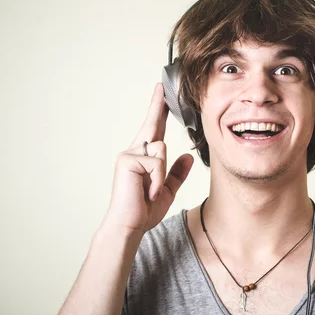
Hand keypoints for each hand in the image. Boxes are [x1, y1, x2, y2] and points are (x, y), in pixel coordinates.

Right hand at [102, 83, 193, 235]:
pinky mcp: (127, 160)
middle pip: (154, 129)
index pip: (154, 129)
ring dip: (161, 175)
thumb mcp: (167, 190)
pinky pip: (156, 162)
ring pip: (161, 150)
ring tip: (150, 191)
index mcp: (143, 157)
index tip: (161, 92)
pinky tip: (147, 191)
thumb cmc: (143, 210)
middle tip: (161, 89)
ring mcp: (129, 154)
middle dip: (157, 111)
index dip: (158, 109)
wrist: (130, 225)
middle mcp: (134, 151)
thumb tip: (186, 157)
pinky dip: (157, 180)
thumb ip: (177, 173)